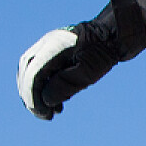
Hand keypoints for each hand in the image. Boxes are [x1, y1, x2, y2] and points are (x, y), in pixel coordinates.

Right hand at [17, 0, 145, 119]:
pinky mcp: (56, 50)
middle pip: (27, 71)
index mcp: (53, 46)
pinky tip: (57, 102)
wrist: (118, 31)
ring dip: (37, 91)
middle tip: (43, 115)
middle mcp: (47, 42)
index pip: (33, 74)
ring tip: (51, 111)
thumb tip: (45, 100)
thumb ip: (65, 85)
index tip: (44, 114)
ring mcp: (50, 44)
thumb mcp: (89, 70)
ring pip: (32, 70)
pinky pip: (42, 67)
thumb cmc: (107, 49)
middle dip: (30, 95)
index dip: (33, 97)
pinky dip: (44, 85)